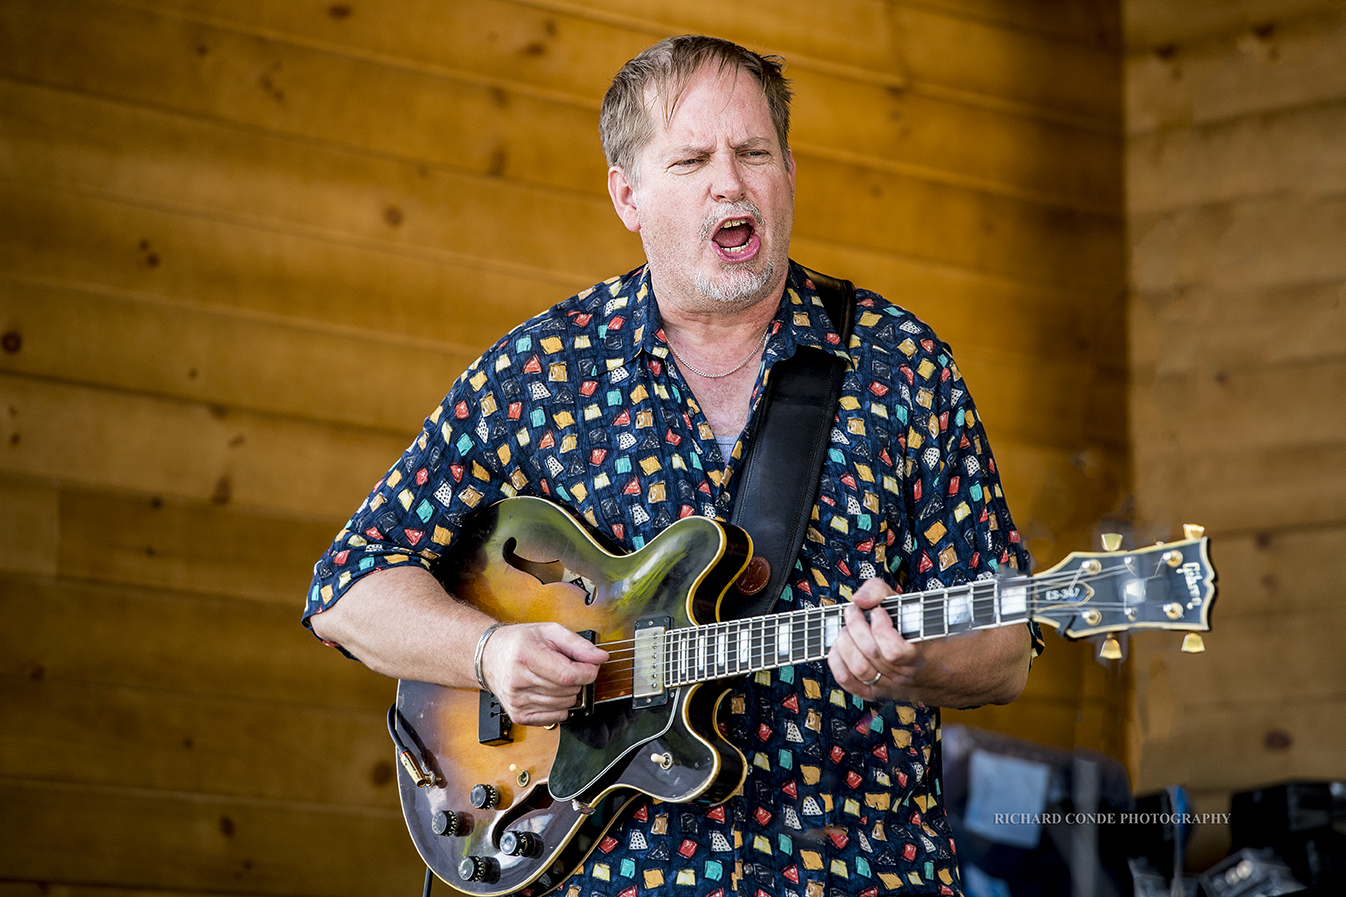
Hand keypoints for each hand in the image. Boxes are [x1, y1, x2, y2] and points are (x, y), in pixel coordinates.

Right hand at [480, 620, 608, 725]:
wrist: (489, 656)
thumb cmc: (519, 642)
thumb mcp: (550, 631)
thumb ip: (578, 644)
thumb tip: (600, 657)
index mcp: (526, 656)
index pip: (567, 676)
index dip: (587, 672)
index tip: (591, 666)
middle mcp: (518, 680)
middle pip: (568, 691)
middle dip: (577, 680)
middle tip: (569, 667)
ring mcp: (517, 701)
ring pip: (564, 705)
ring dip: (569, 693)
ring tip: (557, 677)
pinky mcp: (519, 715)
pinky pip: (555, 718)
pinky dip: (560, 706)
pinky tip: (552, 692)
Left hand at [828, 577, 920, 698]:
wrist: (937, 668)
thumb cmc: (922, 634)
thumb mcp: (908, 605)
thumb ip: (882, 593)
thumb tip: (860, 598)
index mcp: (918, 655)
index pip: (894, 652)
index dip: (881, 629)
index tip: (879, 612)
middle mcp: (903, 675)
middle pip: (871, 654)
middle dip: (856, 626)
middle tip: (854, 611)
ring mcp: (887, 685)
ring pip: (858, 669)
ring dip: (845, 643)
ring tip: (847, 628)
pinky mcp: (873, 691)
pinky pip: (848, 682)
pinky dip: (837, 662)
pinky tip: (840, 647)